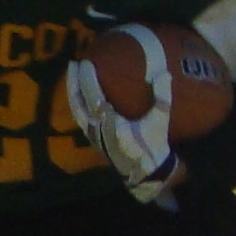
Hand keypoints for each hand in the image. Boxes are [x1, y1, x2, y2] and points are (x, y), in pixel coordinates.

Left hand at [63, 33, 181, 203]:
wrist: (144, 172)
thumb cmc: (152, 145)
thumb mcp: (160, 121)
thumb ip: (162, 97)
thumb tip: (163, 74)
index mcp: (110, 123)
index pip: (94, 96)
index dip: (88, 79)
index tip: (86, 63)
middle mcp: (96, 129)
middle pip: (78, 102)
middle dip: (74, 81)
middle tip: (73, 63)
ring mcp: (92, 135)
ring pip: (76, 110)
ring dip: (73, 92)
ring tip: (72, 75)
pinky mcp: (92, 139)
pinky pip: (80, 117)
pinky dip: (77, 103)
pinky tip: (78, 95)